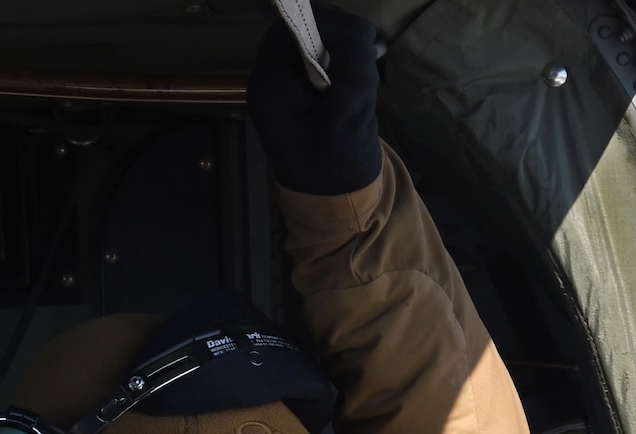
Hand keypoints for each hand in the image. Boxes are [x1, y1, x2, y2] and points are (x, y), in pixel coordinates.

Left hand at [247, 3, 383, 195]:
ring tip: (363, 68)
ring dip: (339, 52)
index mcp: (270, 87)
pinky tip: (355, 85)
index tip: (357, 32)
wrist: (337, 211)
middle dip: (333, 36)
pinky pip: (316, 69)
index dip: (322, 21)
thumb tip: (359, 29)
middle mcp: (270, 86)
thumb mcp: (352, 112)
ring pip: (309, 50)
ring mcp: (284, 95)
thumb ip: (354, 63)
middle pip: (297, 36)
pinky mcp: (300, 104)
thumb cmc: (338, 168)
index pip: (286, 30)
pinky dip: (339, 68)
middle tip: (365, 49)